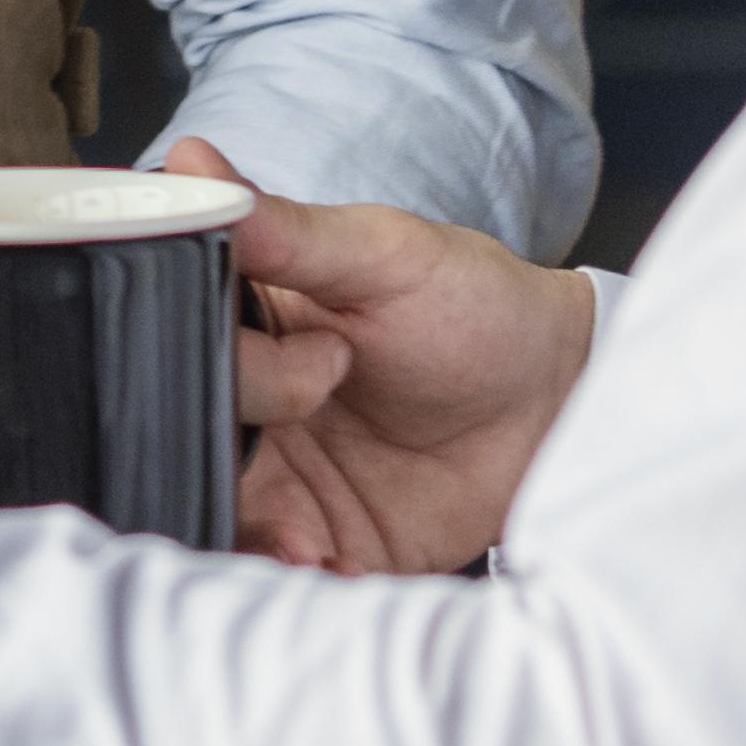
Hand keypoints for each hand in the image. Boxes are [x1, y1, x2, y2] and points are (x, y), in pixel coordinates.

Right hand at [178, 135, 594, 574]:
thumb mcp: (380, 253)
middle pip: (188, 437)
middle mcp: (249, 407)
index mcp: (244, 327)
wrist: (560, 395)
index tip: (317, 362)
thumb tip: (192, 165)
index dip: (235, 363)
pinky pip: (286, 575)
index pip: (186, 350)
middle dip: (230, 450)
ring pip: (221, 514)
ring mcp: (284, 480)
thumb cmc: (471, 303)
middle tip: (319, 414)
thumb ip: (285, 228)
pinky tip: (325, 568)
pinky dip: (294, 580)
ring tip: (300, 543)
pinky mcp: (330, 541)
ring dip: (247, 534)